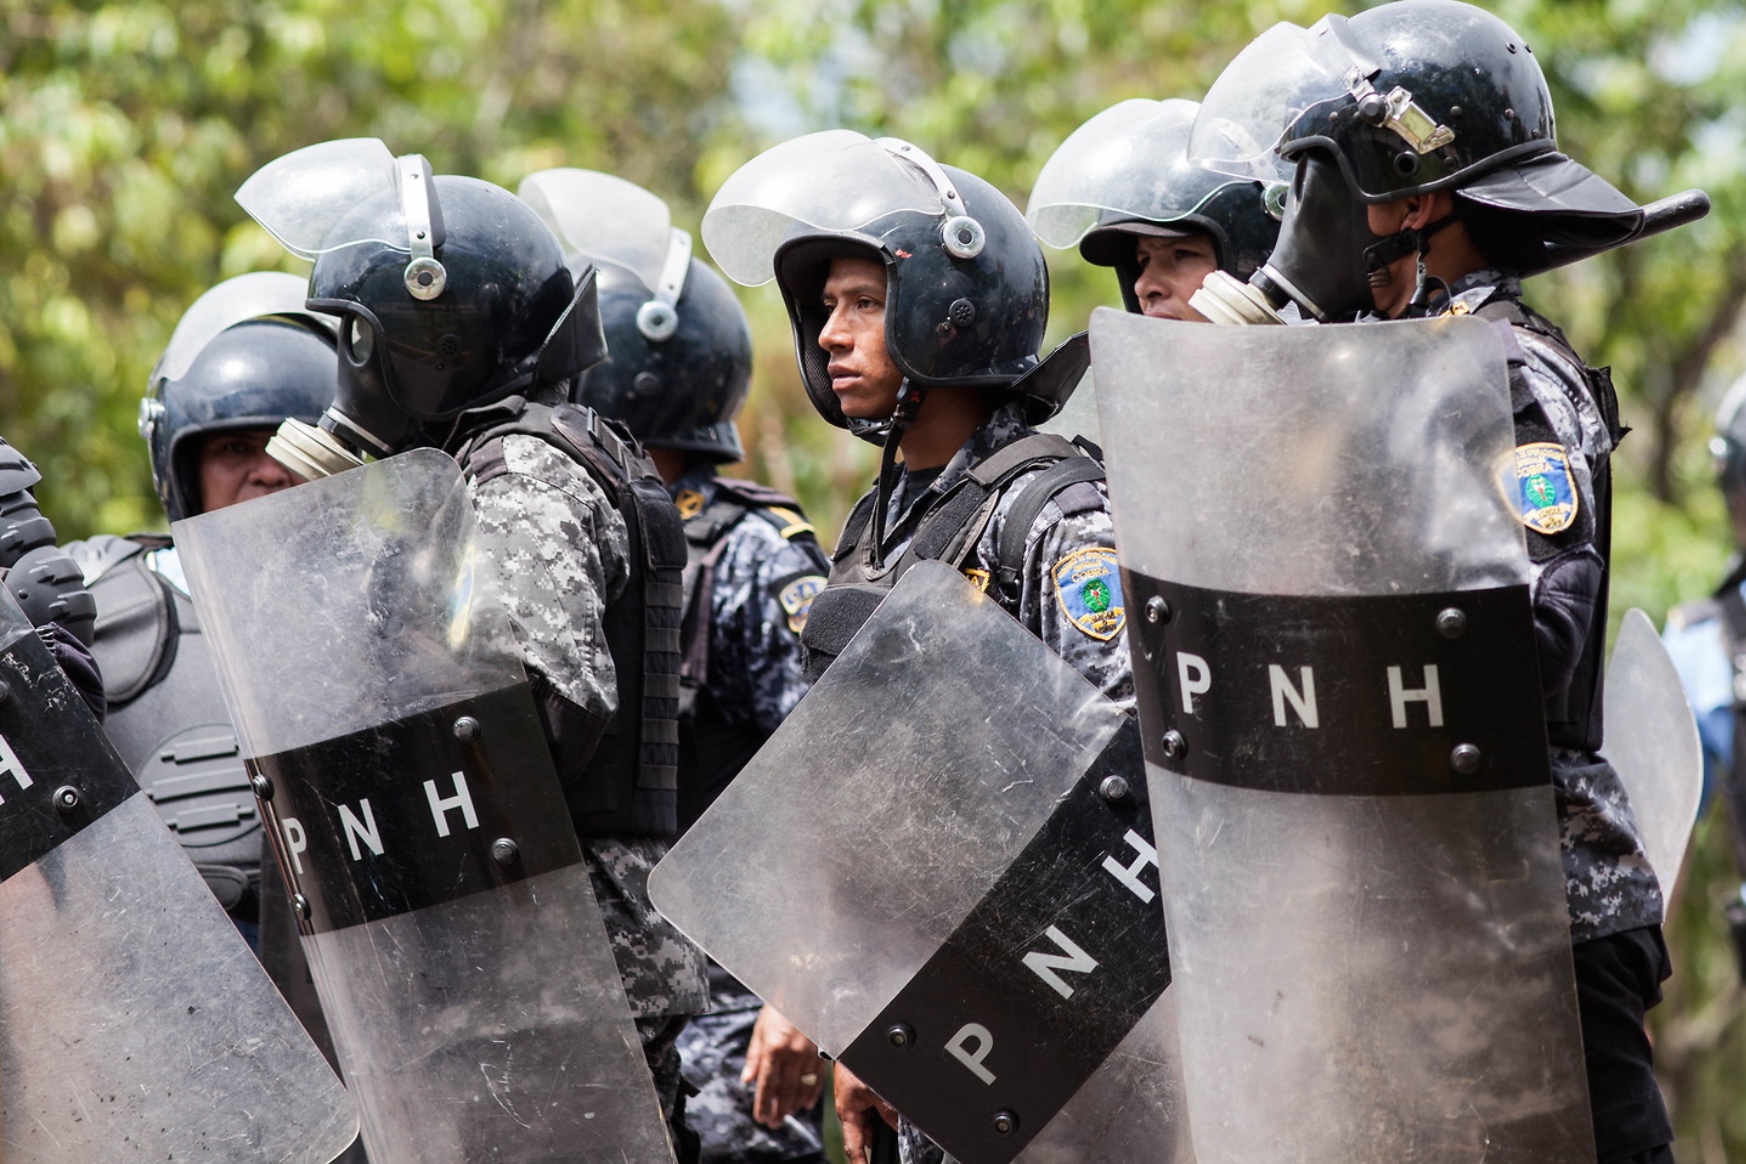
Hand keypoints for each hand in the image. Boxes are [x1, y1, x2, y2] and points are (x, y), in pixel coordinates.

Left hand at [740, 1005, 824, 1127]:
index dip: (763, 1104)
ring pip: (802, 1088)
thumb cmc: (780, 1006)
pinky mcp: (821, 1052)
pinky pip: (817, 1079)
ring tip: (786, 1116)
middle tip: (773, 1123)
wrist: (804, 989)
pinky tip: (805, 1104)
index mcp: (773, 1048)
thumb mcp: (760, 1029)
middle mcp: (792, 1054)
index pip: (767, 1084)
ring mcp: (808, 1054)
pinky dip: (811, 1094)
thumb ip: (754, 1056)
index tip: (760, 1117)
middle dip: (778, 1110)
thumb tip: (747, 1079)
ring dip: (793, 1106)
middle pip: (785, 1091)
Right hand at [833, 1059, 896, 1163]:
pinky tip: (891, 1104)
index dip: (860, 1163)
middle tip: (895, 1133)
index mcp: (847, 1113)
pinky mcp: (863, 1094)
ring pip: (874, 1121)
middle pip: (868, 1135)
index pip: (853, 1147)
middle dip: (881, 1137)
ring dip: (884, 1120)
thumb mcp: (874, 1089)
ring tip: (892, 1110)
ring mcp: (857, 1103)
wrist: (847, 1042)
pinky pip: (875, 1108)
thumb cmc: (851, 1063)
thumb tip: (899, 1127)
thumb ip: (887, 1110)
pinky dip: (884, 1109)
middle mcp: (851, 1111)